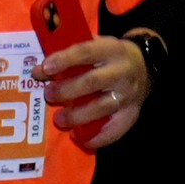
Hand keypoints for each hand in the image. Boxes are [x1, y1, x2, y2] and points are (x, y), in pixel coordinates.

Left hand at [31, 36, 149, 149]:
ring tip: (60, 119)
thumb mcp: (97, 45)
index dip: (64, 60)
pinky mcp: (132, 114)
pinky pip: (116, 130)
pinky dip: (97, 138)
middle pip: (93, 82)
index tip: (45, 68)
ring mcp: (128, 95)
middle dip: (67, 90)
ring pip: (102, 108)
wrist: (145, 65)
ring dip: (78, 116)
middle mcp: (122, 72)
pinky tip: (80, 138)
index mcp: (111, 50)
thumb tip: (39, 70)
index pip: (86, 52)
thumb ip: (71, 54)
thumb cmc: (110, 55)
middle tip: (49, 94)